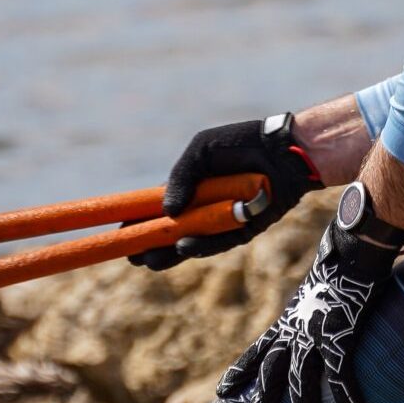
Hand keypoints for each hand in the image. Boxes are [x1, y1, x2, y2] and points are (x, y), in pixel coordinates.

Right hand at [129, 114, 320, 269]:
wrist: (282, 149)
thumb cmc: (241, 143)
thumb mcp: (202, 151)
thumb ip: (181, 177)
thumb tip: (165, 212)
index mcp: (192, 188)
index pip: (160, 210)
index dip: (141, 222)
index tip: (121, 231)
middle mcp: (205, 208)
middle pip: (173, 233)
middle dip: (151, 246)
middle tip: (132, 255)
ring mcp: (223, 220)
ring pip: (193, 243)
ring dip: (171, 253)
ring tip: (150, 259)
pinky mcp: (244, 230)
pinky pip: (220, 242)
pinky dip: (201, 246)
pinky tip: (183, 246)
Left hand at [216, 220, 400, 402]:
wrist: (352, 247)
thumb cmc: (339, 264)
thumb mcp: (315, 292)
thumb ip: (311, 310)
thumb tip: (315, 316)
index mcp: (287, 321)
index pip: (256, 351)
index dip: (239, 372)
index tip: (221, 393)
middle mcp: (294, 331)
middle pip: (271, 376)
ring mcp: (315, 334)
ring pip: (303, 382)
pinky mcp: (340, 335)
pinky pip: (341, 374)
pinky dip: (348, 398)